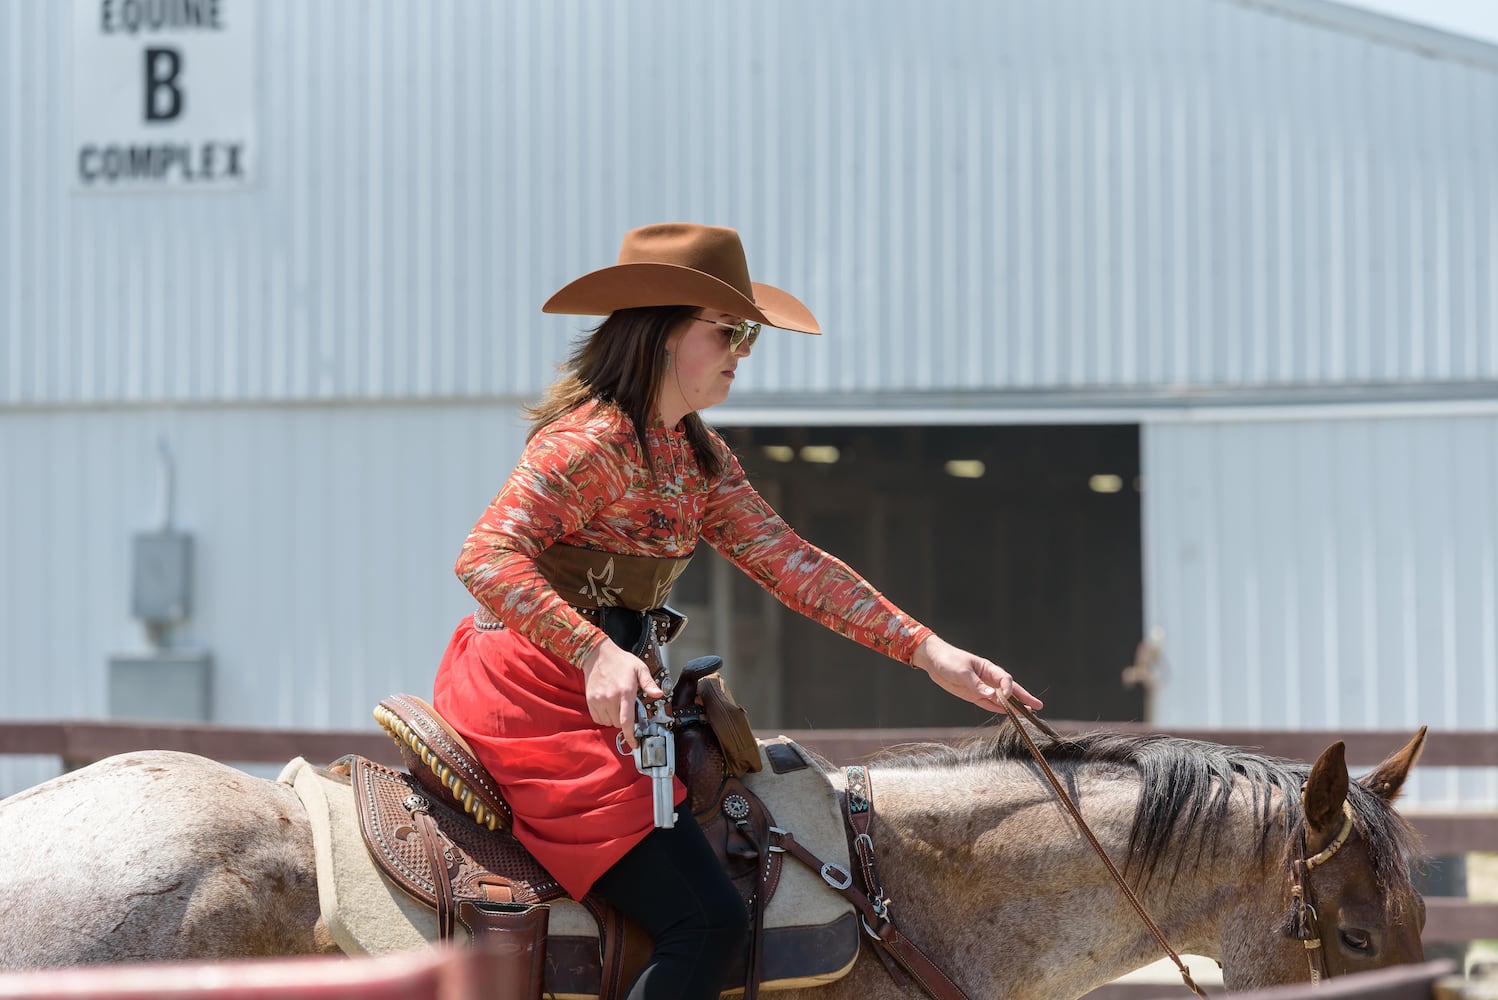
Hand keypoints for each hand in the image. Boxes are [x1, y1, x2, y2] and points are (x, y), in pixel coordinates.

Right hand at [580, 641, 662, 749]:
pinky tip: (608, 706)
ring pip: (608, 722)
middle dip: (624, 721)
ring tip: (617, 705)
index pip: (626, 721)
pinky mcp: (590, 701)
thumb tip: (659, 694)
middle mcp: (610, 698)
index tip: (634, 744)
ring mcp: (598, 700)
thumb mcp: (639, 668)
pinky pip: (598, 718)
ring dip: (614, 719)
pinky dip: (604, 717)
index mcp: (625, 692)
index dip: (630, 736)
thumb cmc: (621, 661)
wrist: (597, 654)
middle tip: (627, 708)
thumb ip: (649, 683)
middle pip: (618, 724)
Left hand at [912, 635, 1042, 714]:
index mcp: (988, 669)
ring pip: (1002, 699)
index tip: (1007, 696)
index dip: (1009, 688)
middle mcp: (988, 679)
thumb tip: (992, 695)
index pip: (1005, 679)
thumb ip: (976, 684)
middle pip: (1010, 690)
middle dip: (1024, 697)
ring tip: (1029, 713)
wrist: (934, 661)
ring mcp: (982, 688)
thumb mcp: (962, 672)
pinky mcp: (974, 695)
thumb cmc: (949, 660)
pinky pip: (990, 704)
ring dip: (1014, 706)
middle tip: (1038, 706)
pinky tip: (1009, 714)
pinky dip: (999, 709)